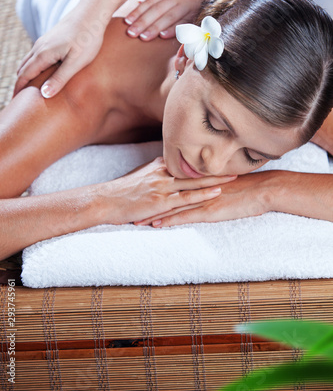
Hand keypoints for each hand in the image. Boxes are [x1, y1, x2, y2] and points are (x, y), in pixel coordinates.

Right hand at [13, 8, 106, 97]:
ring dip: (25, 74)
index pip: (24, 75)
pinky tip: (41, 73)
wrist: (92, 13)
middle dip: (20, 84)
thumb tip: (44, 94)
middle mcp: (39, 47)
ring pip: (28, 61)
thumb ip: (60, 78)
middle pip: (23, 68)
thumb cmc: (88, 38)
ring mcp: (44, 41)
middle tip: (20, 100)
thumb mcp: (76, 62)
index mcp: (43, 54)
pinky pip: (36, 55)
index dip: (19, 90)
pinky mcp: (51, 38)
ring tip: (29, 89)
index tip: (17, 103)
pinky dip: (33, 66)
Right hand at [103, 157, 236, 224]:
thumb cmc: (121, 191)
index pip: (186, 160)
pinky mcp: (160, 202)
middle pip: (194, 168)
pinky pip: (185, 198)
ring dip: (215, 179)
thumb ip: (157, 172)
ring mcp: (162, 187)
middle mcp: (163, 173)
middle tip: (236, 160)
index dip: (205, 158)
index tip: (222, 153)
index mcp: (159, 166)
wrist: (104, 201)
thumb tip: (168, 167)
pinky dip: (202, 194)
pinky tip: (216, 192)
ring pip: (194, 181)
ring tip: (235, 175)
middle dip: (216, 165)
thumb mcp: (140, 176)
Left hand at [124, 0, 213, 40]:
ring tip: (143, 38)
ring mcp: (189, 3)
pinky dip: (175, 28)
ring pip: (169, 16)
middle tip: (130, 33)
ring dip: (155, 27)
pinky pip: (186, 21)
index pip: (151, 1)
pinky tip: (164, 36)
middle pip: (157, 10)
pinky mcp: (200, 11)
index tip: (126, 22)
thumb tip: (140, 1)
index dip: (138, 11)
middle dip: (142, 21)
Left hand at [134, 171, 275, 226]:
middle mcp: (196, 188)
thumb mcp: (223, 180)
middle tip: (128, 207)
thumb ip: (208, 182)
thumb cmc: (247, 185)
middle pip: (165, 195)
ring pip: (171, 207)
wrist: (264, 189)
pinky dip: (170, 220)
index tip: (138, 193)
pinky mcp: (209, 211)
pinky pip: (185, 217)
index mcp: (199, 180)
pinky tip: (157, 225)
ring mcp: (202, 199)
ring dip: (152, 214)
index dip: (153, 189)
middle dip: (146, 202)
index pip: (171, 184)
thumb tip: (199, 185)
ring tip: (135, 219)